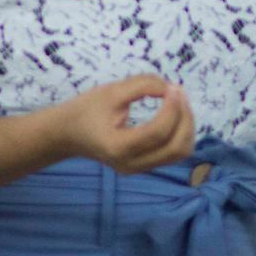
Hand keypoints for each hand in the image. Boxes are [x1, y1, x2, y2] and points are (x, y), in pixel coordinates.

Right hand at [50, 75, 196, 173]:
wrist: (69, 134)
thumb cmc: (86, 110)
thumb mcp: (111, 91)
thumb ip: (143, 85)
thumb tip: (171, 88)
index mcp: (118, 147)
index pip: (158, 132)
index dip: (172, 108)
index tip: (172, 87)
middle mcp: (131, 164)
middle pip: (176, 147)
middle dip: (185, 118)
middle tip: (179, 92)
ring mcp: (139, 169)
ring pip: (180, 153)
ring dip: (186, 126)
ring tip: (179, 100)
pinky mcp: (144, 166)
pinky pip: (173, 153)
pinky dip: (181, 132)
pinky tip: (175, 113)